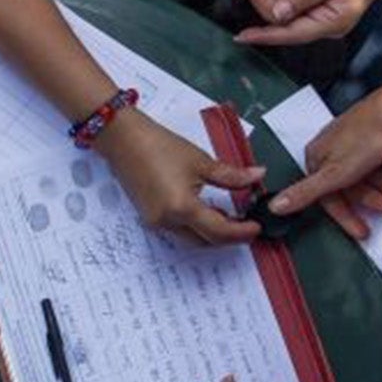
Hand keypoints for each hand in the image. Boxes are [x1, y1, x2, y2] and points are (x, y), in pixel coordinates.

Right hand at [96, 111, 263, 245]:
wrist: (124, 140)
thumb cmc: (159, 146)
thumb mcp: (200, 161)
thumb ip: (231, 175)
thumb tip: (258, 176)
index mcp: (182, 208)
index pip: (219, 231)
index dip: (242, 232)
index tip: (257, 227)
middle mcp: (167, 222)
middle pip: (206, 241)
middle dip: (228, 237)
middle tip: (247, 224)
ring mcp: (156, 223)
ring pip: (192, 239)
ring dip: (212, 233)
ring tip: (229, 216)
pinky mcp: (150, 218)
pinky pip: (178, 230)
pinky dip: (196, 226)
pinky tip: (206, 210)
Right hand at [269, 85, 381, 240]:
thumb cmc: (365, 139)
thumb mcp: (334, 174)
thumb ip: (305, 193)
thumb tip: (273, 206)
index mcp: (317, 159)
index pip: (327, 197)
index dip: (346, 217)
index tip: (363, 231)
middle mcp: (331, 149)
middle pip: (350, 186)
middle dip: (373, 198)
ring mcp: (351, 141)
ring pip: (367, 173)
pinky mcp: (370, 135)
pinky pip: (379, 160)